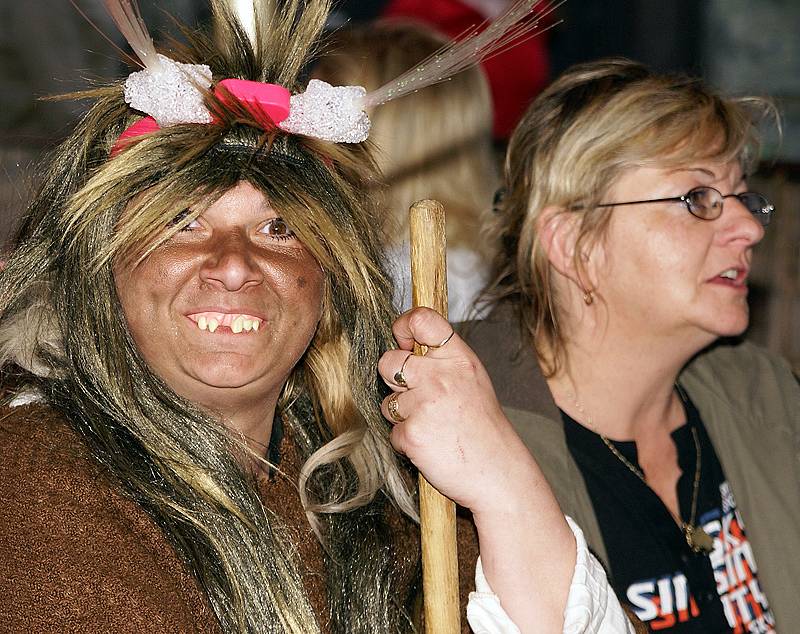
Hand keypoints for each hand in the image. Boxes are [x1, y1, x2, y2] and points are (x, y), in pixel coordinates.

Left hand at [378, 307, 537, 514]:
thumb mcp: (472, 380)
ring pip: (388, 402)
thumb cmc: (483, 427)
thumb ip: (442, 361)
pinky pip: (393, 432)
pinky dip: (407, 441)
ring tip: (433, 426)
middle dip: (394, 380)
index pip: (421, 320)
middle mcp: (441, 377)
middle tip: (420, 397)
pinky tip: (432, 445)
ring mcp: (425, 405)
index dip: (403, 326)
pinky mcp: (412, 434)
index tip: (404, 342)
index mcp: (458, 359)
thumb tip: (405, 343)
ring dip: (402, 416)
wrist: (499, 473)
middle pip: (388, 361)